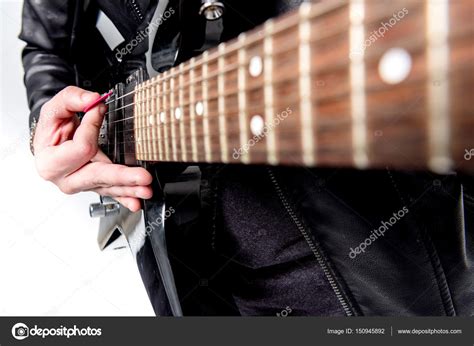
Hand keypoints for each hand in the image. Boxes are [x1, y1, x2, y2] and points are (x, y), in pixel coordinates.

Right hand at [33, 86, 152, 211]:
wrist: (51, 143)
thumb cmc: (53, 128)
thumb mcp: (55, 108)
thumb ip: (72, 99)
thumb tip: (93, 100)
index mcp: (50, 162)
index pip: (81, 148)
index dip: (92, 127)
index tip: (100, 109)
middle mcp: (66, 179)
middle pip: (98, 176)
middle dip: (122, 176)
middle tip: (142, 177)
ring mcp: (81, 185)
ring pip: (108, 187)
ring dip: (130, 189)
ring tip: (146, 190)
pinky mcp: (94, 187)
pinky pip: (111, 193)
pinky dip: (124, 198)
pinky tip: (135, 203)